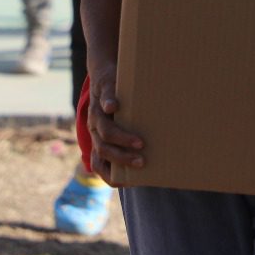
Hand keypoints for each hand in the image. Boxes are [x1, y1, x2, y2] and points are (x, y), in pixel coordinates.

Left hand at [86, 64, 143, 184]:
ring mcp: (97, 109)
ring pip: (104, 129)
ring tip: (139, 142)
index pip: (98, 164)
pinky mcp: (103, 90)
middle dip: (122, 158)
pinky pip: (104, 99)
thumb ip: (132, 141)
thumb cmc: (120, 103)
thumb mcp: (123, 125)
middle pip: (103, 150)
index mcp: (98, 139)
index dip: (111, 176)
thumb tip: (159, 157)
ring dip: (121, 138)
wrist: (104, 72)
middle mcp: (94, 127)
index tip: (131, 181)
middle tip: (141, 162)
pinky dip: (108, 103)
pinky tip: (114, 106)